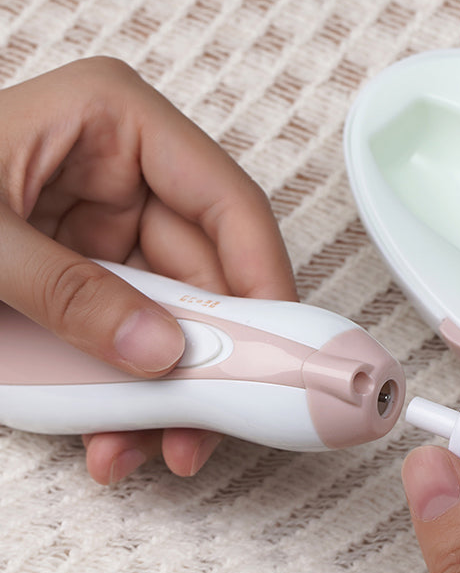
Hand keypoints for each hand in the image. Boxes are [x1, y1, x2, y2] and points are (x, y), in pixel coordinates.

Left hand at [0, 57, 296, 483]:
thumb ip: (70, 294)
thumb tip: (160, 354)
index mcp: (115, 121)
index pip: (225, 201)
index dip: (262, 277)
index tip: (276, 349)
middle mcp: (123, 170)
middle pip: (204, 273)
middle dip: (206, 360)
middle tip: (208, 427)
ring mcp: (101, 224)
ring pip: (170, 317)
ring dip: (165, 392)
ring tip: (151, 450)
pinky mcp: (79, 273)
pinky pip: (124, 337)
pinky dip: (120, 392)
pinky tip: (108, 438)